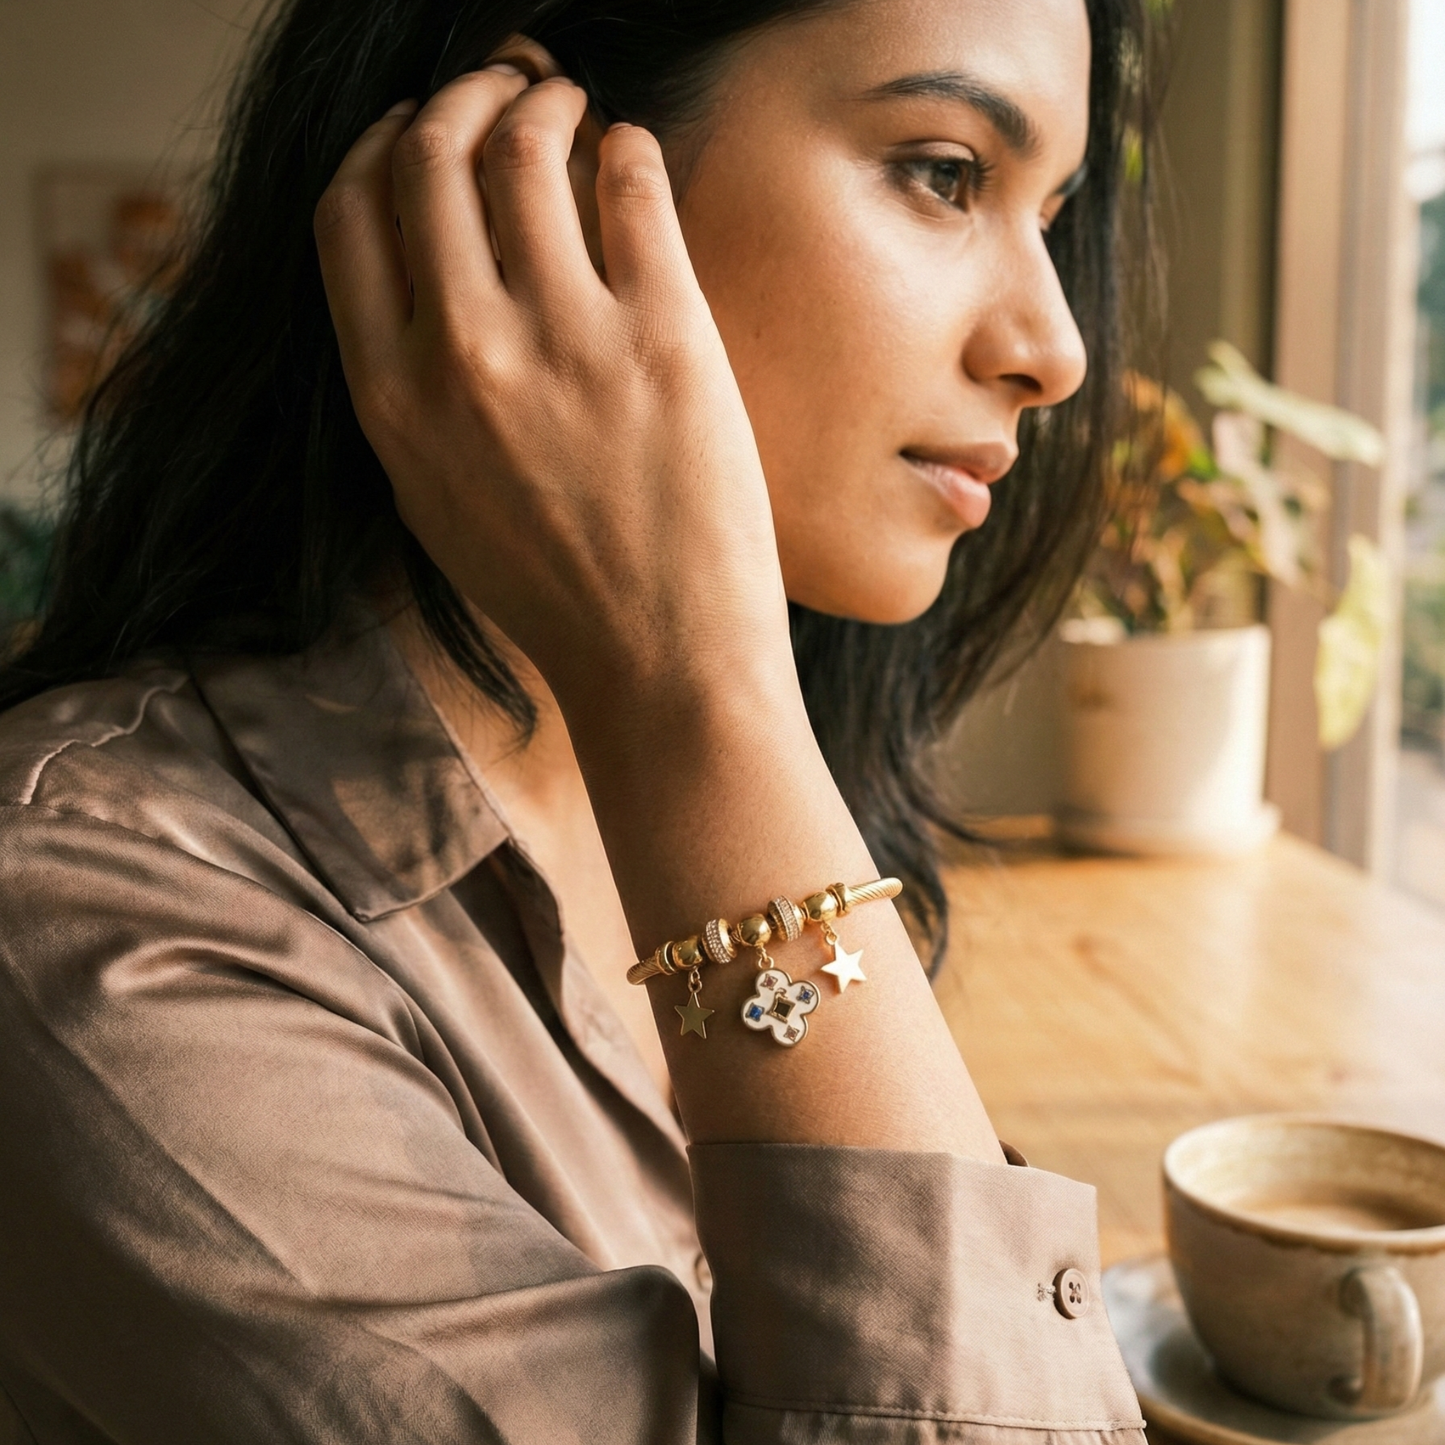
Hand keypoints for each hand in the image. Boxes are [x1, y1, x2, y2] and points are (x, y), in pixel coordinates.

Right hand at [314, 69, 791, 712]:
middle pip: (426, 157)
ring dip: (544, 99)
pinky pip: (631, 187)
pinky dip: (627, 145)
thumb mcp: (433, 500)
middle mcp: (460, 355)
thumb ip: (405, 389)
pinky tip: (633, 152)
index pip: (346, 214)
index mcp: (389, 397)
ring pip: (524, 149)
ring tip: (572, 101)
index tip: (412, 129)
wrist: (658, 664)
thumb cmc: (552, 593)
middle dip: (457, 96)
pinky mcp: (662, 338)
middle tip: (502, 86)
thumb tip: (418, 281)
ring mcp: (563, 341)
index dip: (375, 147)